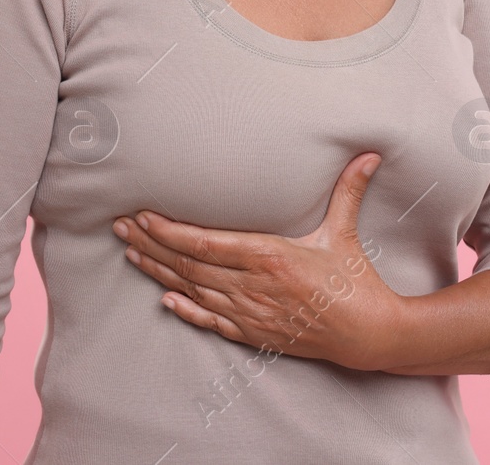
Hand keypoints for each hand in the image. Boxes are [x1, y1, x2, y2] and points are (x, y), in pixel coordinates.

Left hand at [112, 152, 401, 370]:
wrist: (367, 334)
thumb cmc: (355, 281)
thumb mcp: (344, 232)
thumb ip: (348, 190)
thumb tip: (369, 154)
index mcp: (270, 257)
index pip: (206, 243)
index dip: (170, 232)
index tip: (143, 216)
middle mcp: (253, 287)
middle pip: (189, 265)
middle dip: (151, 244)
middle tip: (120, 226)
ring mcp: (250, 313)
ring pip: (192, 291)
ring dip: (159, 272)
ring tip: (131, 252)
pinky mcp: (254, 334)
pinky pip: (210, 321)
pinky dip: (185, 310)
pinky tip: (165, 301)